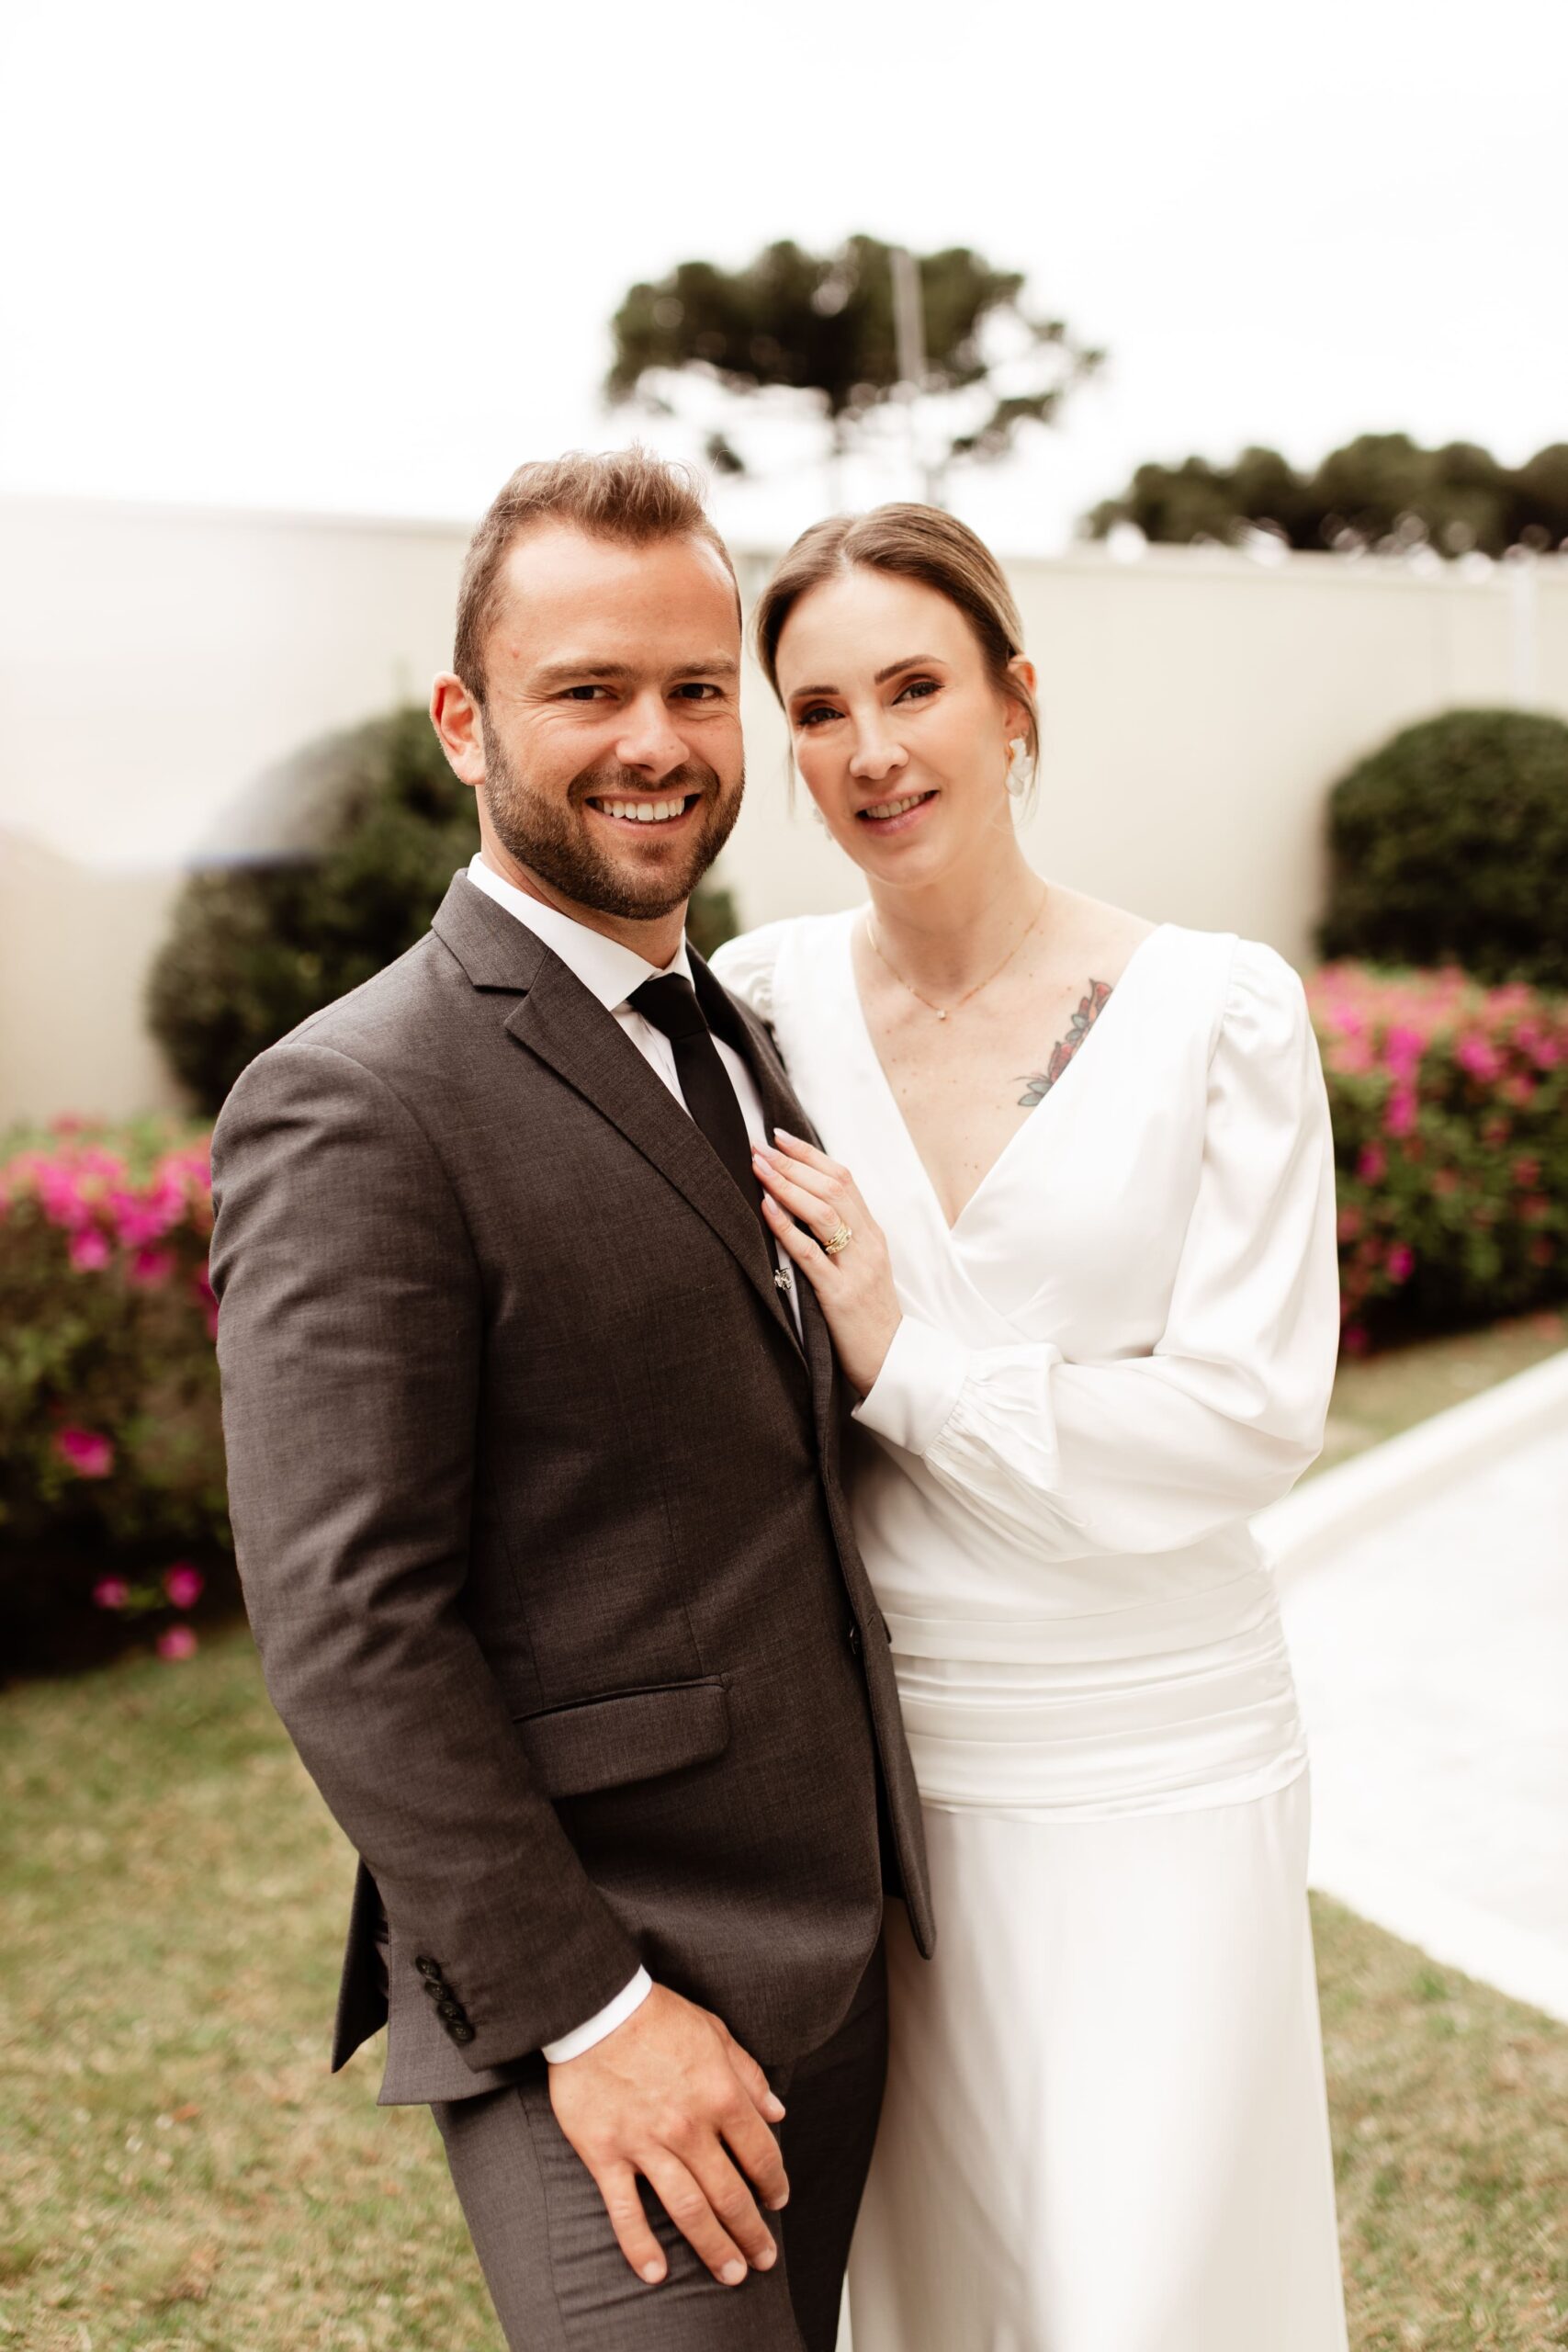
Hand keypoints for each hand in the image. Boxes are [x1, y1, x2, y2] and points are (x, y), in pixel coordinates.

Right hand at [547, 1984, 788, 2288]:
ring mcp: (646, 2144)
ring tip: (731, 2274)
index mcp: (720, 2096)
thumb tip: (777, 2112)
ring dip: (714, 2248)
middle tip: (763, 2259)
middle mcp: (689, 2128)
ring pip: (689, 2210)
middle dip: (752, 2232)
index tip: (778, 2200)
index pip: (760, 2154)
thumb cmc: (658, 2017)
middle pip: (730, 2194)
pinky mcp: (606, 2154)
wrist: (596, 2008)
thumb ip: (749, 2075)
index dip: (774, 2183)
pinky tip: (656, 2273)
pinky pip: (625, 2210)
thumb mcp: (716, 2033)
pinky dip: (640, 2246)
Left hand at [753, 1130, 901, 1398]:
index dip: (811, 1154)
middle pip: (832, 1188)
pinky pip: (810, 1253)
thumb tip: (805, 1205)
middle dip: (793, 1163)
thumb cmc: (870, 1316)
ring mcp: (855, 1268)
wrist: (892, 1360)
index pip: (844, 1180)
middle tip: (760, 1146)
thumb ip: (842, 1237)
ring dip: (786, 1185)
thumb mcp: (863, 1267)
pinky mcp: (839, 1294)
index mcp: (874, 1234)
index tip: (781, 1136)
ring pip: (822, 1213)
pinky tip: (765, 1208)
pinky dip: (786, 1226)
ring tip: (759, 1168)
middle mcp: (868, 1244)